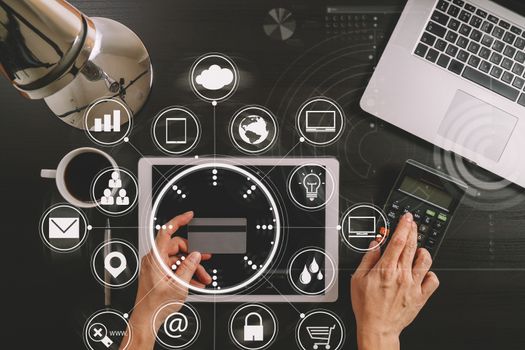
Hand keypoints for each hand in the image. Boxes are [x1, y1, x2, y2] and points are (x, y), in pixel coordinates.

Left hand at [121, 211, 211, 349]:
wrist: (146, 320)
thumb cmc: (155, 305)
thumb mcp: (178, 285)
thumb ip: (188, 267)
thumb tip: (196, 255)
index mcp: (155, 258)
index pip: (166, 231)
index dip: (178, 220)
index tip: (189, 216)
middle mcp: (154, 260)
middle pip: (177, 247)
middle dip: (193, 255)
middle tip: (205, 261)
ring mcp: (156, 267)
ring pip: (178, 259)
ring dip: (192, 267)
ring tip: (203, 277)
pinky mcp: (159, 274)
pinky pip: (175, 268)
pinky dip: (186, 273)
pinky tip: (196, 281)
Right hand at [350, 213, 439, 349]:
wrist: (377, 328)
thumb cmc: (366, 307)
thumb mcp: (357, 279)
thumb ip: (367, 259)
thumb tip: (375, 245)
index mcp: (386, 269)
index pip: (398, 240)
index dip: (403, 226)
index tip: (406, 218)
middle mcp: (402, 275)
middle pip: (411, 245)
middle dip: (413, 230)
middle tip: (413, 223)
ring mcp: (413, 285)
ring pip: (425, 260)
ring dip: (422, 250)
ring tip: (418, 249)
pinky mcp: (421, 296)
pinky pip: (433, 280)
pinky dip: (430, 273)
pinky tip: (423, 272)